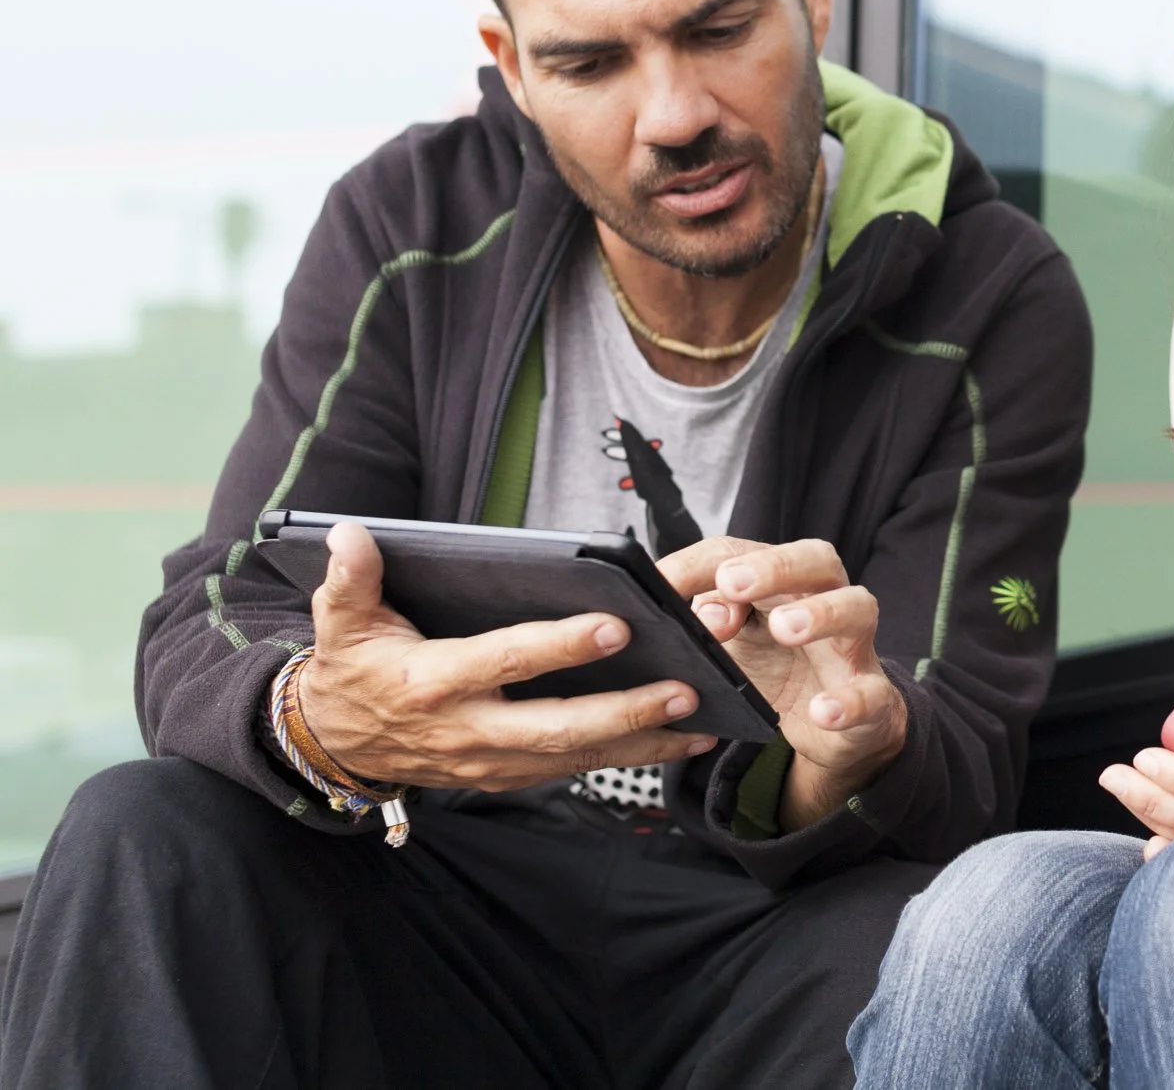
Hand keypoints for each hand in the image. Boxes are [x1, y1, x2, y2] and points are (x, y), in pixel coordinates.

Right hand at [295, 522, 715, 789]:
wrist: (334, 744)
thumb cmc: (351, 669)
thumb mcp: (339, 623)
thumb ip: (352, 579)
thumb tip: (350, 533)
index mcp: (432, 683)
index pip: (505, 660)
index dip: (559, 646)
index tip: (615, 625)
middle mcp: (467, 729)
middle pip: (555, 727)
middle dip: (625, 712)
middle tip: (684, 687)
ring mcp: (490, 761)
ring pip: (575, 757)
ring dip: (642, 743)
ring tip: (703, 720)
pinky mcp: (507, 776)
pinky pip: (574, 769)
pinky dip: (629, 758)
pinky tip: (679, 741)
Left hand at [662, 538, 908, 829]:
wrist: (837, 724)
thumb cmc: (780, 667)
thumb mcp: (733, 643)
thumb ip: (710, 621)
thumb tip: (691, 610)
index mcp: (783, 581)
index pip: (741, 553)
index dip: (699, 564)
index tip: (660, 582)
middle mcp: (825, 599)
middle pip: (815, 560)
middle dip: (774, 567)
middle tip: (731, 582)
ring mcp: (853, 645)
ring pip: (856, 608)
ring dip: (821, 614)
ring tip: (784, 629)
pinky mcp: (871, 695)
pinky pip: (869, 693)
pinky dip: (848, 701)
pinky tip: (824, 710)